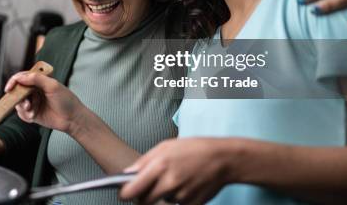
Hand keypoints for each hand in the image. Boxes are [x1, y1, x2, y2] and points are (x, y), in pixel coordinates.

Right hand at [5, 71, 86, 134]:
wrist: (72, 119)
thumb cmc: (66, 100)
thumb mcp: (52, 86)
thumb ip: (36, 79)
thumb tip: (20, 77)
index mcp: (39, 81)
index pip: (22, 77)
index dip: (13, 81)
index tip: (9, 88)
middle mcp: (34, 90)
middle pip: (17, 91)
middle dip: (19, 98)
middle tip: (27, 104)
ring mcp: (33, 102)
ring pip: (18, 103)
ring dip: (24, 108)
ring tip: (32, 111)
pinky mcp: (32, 114)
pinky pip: (21, 114)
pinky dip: (25, 115)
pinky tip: (33, 116)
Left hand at [119, 138, 233, 204]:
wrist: (223, 159)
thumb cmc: (193, 149)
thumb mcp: (166, 146)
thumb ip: (144, 161)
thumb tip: (127, 174)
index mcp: (160, 166)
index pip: (133, 190)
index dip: (125, 194)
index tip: (123, 194)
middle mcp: (169, 183)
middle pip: (144, 201)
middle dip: (142, 197)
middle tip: (147, 188)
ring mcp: (181, 196)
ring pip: (162, 201)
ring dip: (163, 194)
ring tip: (176, 177)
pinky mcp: (191, 204)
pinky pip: (177, 204)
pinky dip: (178, 196)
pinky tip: (187, 183)